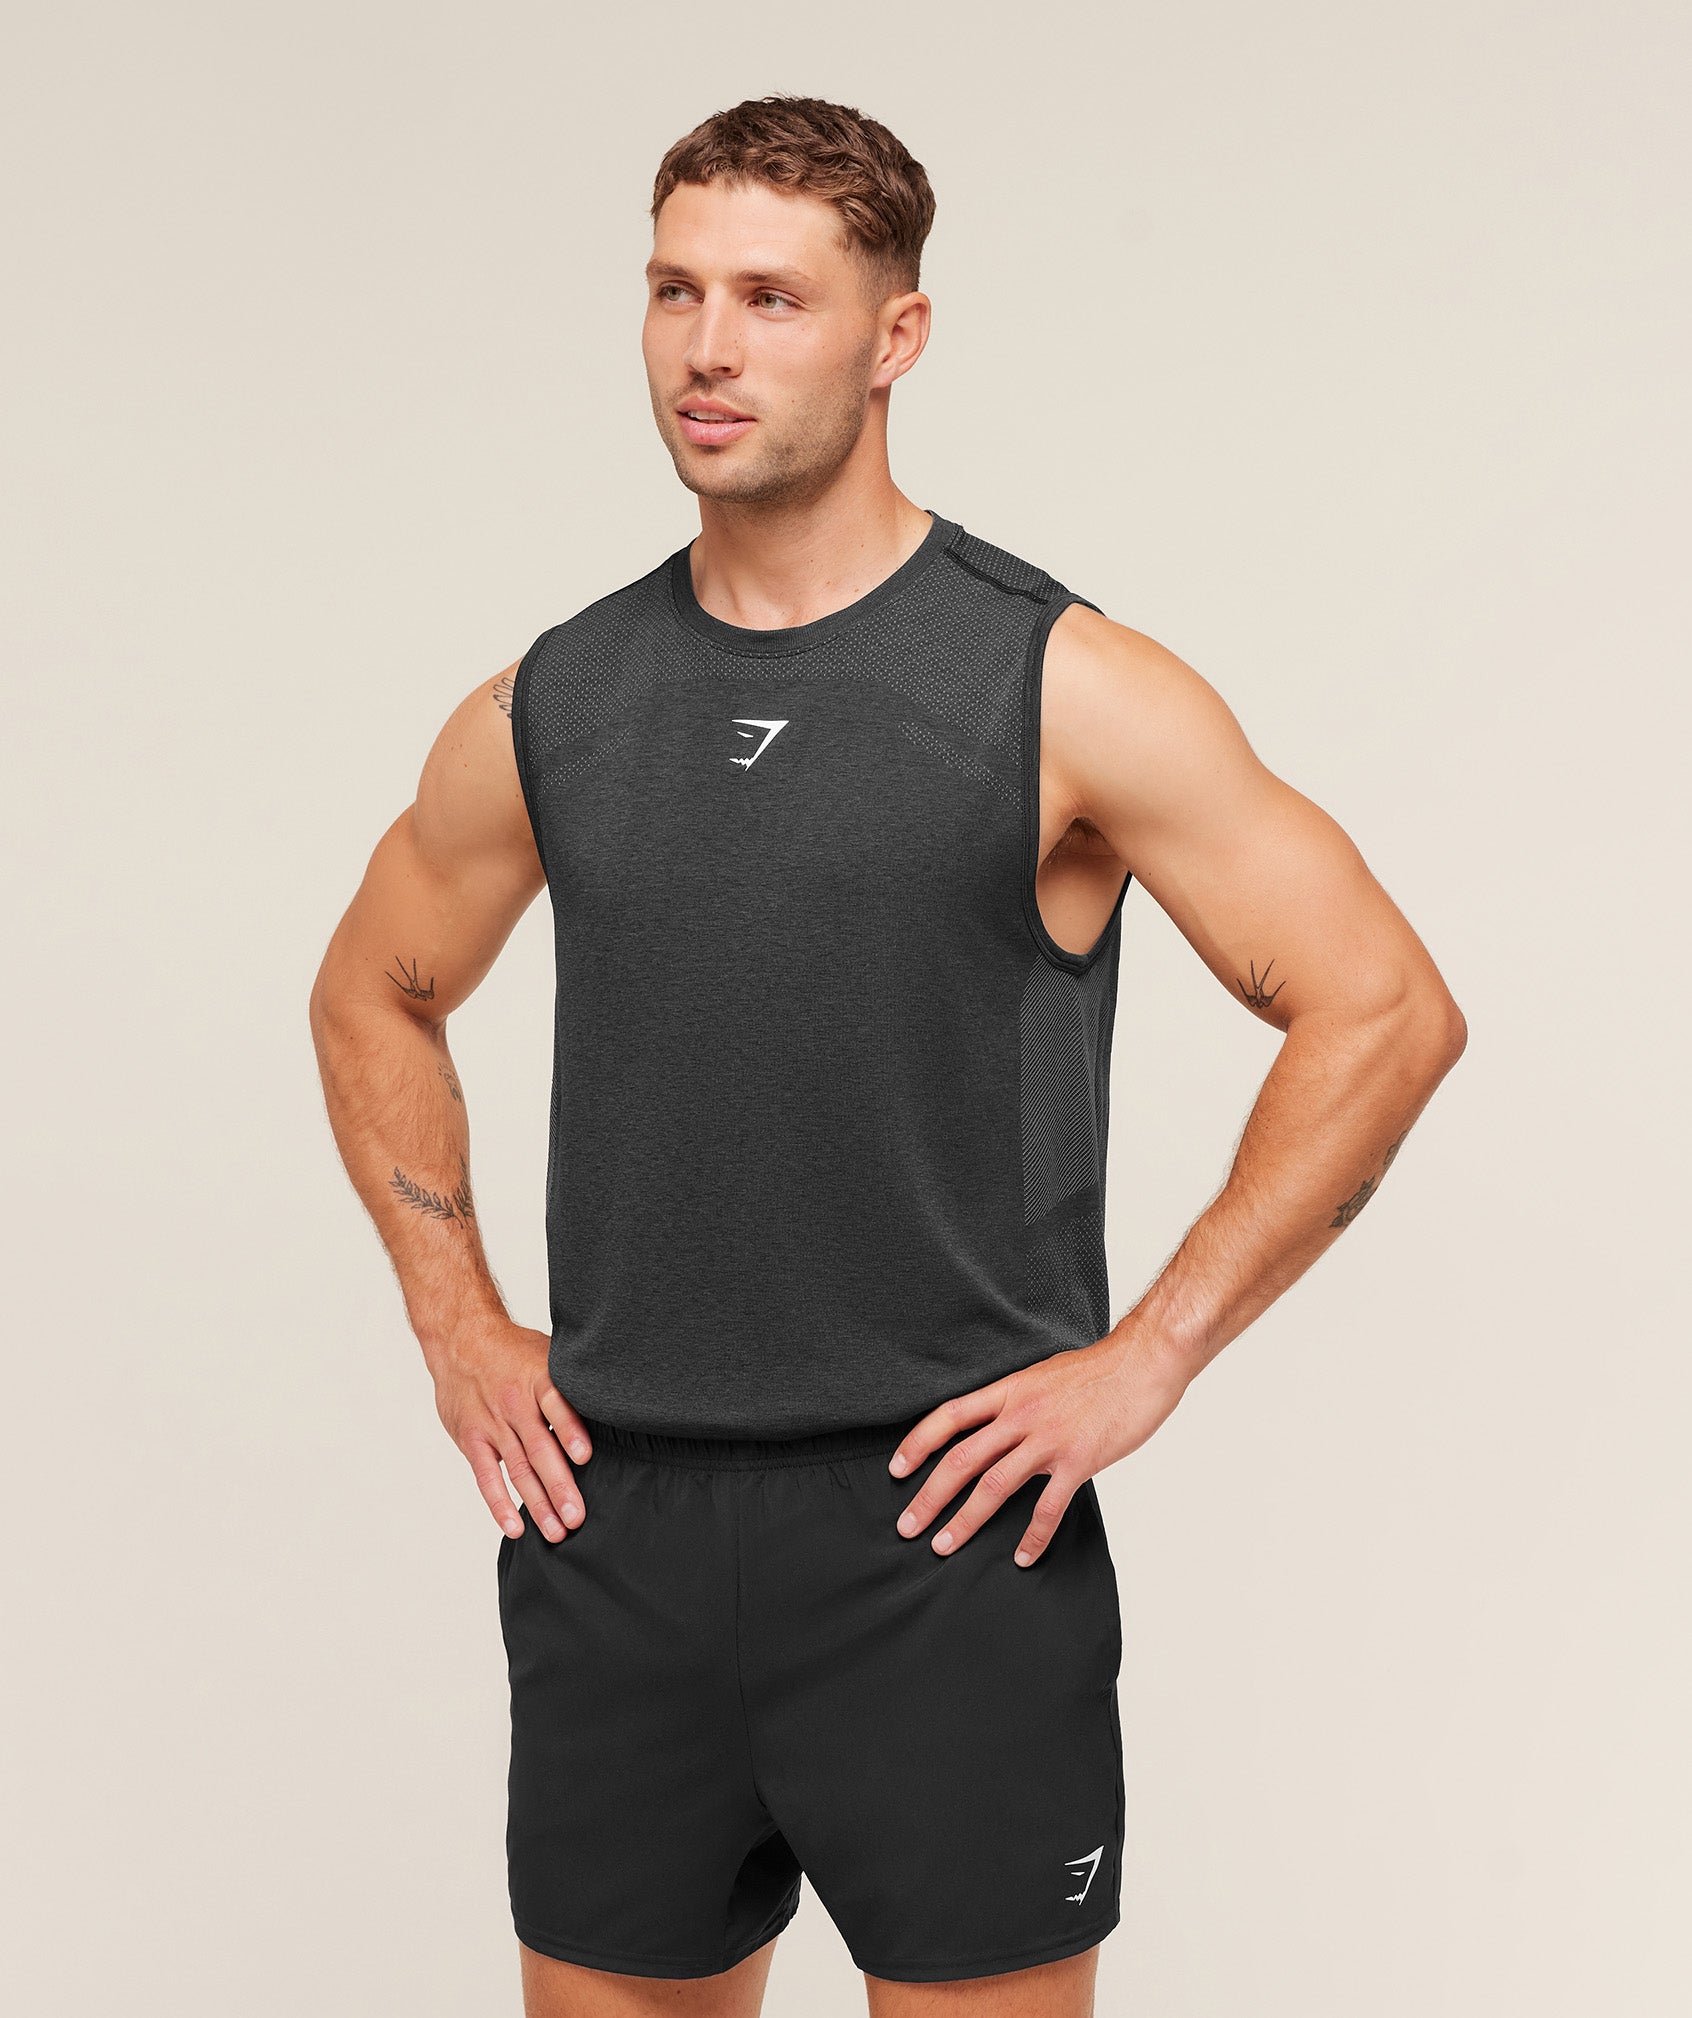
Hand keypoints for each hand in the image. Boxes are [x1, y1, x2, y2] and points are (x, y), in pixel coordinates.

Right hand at [425, 1315, 593, 1541]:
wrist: (460, 1339)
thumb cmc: (513, 1351)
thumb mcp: (547, 1354)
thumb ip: (571, 1384)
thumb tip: (614, 1406)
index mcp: (538, 1379)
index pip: (556, 1405)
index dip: (570, 1431)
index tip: (585, 1457)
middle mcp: (515, 1404)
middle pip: (539, 1449)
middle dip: (559, 1486)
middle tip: (577, 1517)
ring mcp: (492, 1424)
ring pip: (518, 1469)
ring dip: (537, 1503)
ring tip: (556, 1531)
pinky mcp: (472, 1439)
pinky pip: (486, 1477)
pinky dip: (500, 1503)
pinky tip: (515, 1526)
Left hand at [888, 1327, 1190, 1565]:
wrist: (1144, 1362)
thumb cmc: (1099, 1369)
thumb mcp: (1043, 1375)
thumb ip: (1017, 1400)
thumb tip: (998, 1421)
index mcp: (1010, 1391)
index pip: (950, 1417)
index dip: (918, 1443)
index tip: (897, 1469)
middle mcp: (1021, 1415)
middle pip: (961, 1459)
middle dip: (929, 1496)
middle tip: (907, 1526)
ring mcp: (1049, 1439)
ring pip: (993, 1486)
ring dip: (965, 1521)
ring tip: (943, 1546)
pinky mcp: (1078, 1461)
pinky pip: (1047, 1508)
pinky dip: (1033, 1537)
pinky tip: (1022, 1558)